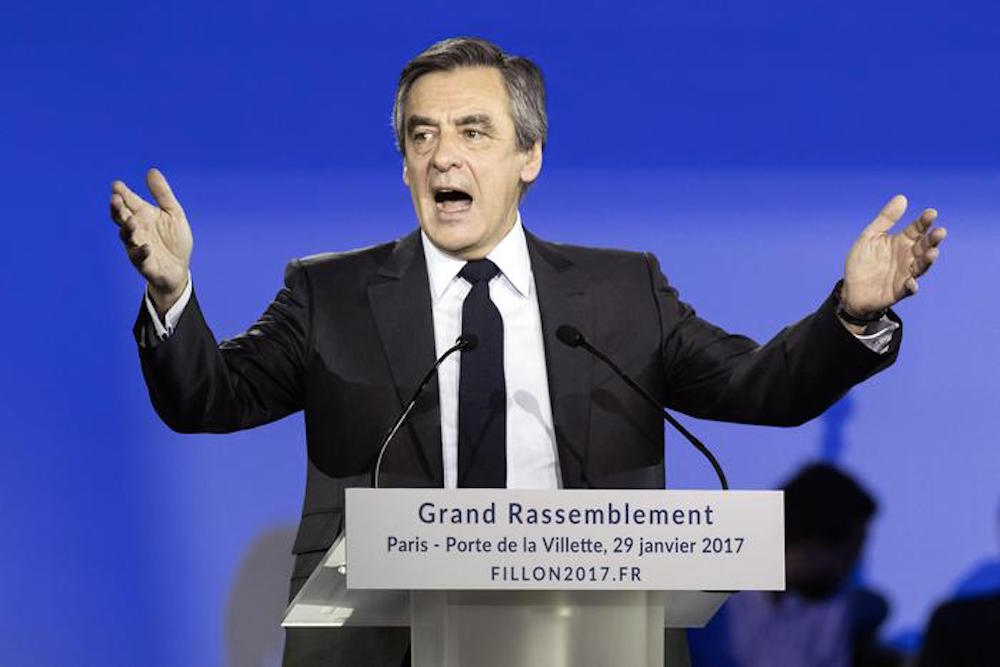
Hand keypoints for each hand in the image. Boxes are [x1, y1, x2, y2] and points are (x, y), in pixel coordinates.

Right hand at [110, 168, 192, 313]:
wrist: (179, 270)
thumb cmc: (174, 240)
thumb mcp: (173, 214)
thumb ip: (162, 194)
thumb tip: (151, 170)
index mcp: (142, 215)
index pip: (129, 202)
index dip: (122, 193)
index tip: (117, 185)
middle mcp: (137, 230)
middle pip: (121, 217)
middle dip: (117, 209)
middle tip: (116, 199)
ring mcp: (137, 246)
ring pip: (126, 237)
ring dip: (127, 229)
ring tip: (132, 221)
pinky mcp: (144, 264)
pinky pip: (139, 259)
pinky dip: (141, 252)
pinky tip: (147, 247)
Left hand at [841, 194, 946, 317]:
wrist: (852, 289)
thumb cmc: (863, 261)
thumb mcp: (871, 236)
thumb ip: (886, 219)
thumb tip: (902, 197)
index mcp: (902, 241)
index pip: (917, 229)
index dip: (924, 221)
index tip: (931, 213)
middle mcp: (908, 256)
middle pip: (924, 246)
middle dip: (933, 240)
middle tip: (940, 232)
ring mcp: (905, 273)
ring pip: (921, 266)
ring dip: (927, 260)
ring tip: (932, 253)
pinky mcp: (899, 291)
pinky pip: (908, 289)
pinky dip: (911, 286)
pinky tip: (911, 282)